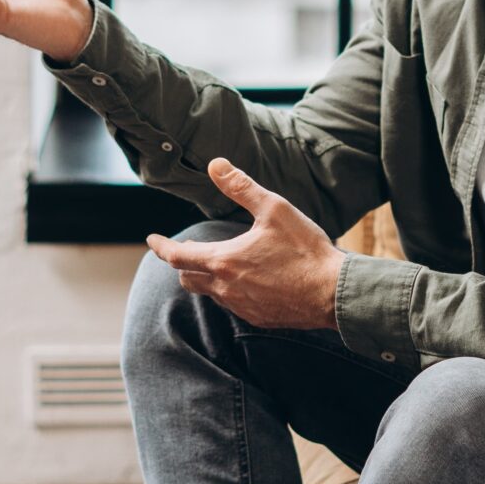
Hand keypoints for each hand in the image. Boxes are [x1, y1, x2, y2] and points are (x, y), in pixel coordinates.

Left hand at [146, 159, 345, 331]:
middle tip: (184, 252)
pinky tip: (247, 282)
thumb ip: (241, 187)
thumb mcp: (274, 209)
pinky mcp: (258, 318)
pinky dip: (230, 292)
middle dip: (182, 264)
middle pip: (188, 279)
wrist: (332, 293)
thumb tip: (215, 164)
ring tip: (219, 264)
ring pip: (211, 294)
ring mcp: (241, 307)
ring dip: (207, 278)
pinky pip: (234, 305)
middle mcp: (226, 288)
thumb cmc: (304, 250)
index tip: (151, 240)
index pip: (177, 256)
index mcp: (223, 261)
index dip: (161, 247)